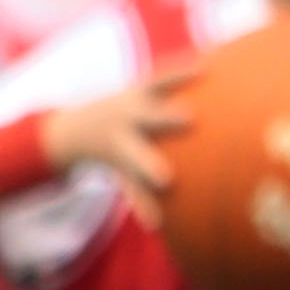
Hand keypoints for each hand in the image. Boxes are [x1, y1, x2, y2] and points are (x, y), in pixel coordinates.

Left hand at [53, 67, 194, 220]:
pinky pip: (165, 73)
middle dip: (166, 118)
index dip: (150, 172)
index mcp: (121, 148)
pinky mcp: (142, 85)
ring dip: (178, 79)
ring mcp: (134, 100)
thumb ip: (141, 199)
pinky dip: (185, 67)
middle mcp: (127, 121)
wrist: (79, 128)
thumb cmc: (114, 161)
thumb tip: (160, 229)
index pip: (137, 160)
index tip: (167, 181)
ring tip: (206, 70)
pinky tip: (211, 60)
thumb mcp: (123, 178)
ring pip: (156, 87)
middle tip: (190, 117)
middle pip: (148, 119)